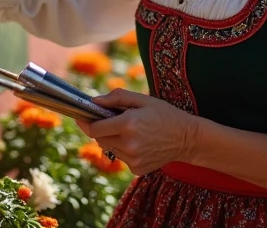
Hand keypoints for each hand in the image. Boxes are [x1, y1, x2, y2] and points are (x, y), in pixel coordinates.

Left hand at [75, 89, 199, 176]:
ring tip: (130, 130)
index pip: (95, 128)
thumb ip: (117, 97)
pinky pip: (120, 157)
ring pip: (109, 148)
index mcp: (128, 124)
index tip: (80, 116)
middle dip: (100, 128)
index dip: (85, 121)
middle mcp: (128, 144)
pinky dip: (123, 149)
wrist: (186, 138)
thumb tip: (94, 101)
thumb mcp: (143, 99)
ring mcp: (132, 159)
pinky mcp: (136, 169)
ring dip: (112, 138)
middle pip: (99, 138)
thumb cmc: (164, 114)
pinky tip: (138, 142)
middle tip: (110, 120)